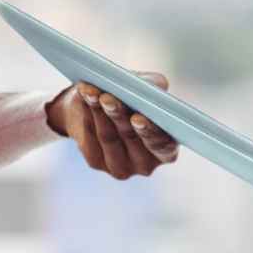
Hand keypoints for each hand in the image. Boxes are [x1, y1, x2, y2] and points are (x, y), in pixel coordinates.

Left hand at [47, 73, 179, 179]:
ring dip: (99, 111)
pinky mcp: (96, 162)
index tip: (137, 118)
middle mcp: (146, 164)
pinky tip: (85, 97)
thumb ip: (156, 87)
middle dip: (119, 116)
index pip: (163, 146)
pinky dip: (87, 113)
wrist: (99, 106)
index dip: (151, 133)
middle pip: (131, 138)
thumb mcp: (147, 88)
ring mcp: (120, 166)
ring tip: (92, 91)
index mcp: (167, 150)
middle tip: (107, 98)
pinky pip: (91, 136)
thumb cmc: (132, 98)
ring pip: (108, 137)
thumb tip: (154, 86)